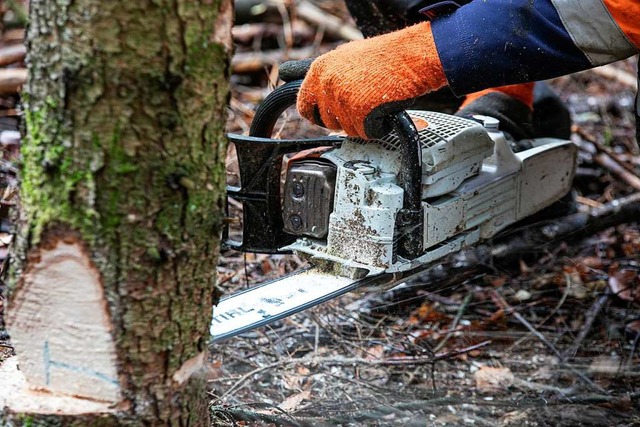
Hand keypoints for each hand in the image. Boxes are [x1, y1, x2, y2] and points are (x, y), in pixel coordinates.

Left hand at [297, 22, 447, 138]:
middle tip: (361, 104)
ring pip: (348, 130)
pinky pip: (365, 133)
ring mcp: (342, 100)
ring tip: (376, 101)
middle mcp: (327, 85)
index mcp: (319, 70)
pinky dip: (377, 127)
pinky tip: (384, 109)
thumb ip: (321, 74)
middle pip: (327, 122)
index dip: (317, 115)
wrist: (410, 58)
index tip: (327, 116)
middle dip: (342, 120)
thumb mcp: (344, 57)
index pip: (304, 106)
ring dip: (362, 123)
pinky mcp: (359, 114)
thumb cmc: (382, 58)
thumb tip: (286, 74)